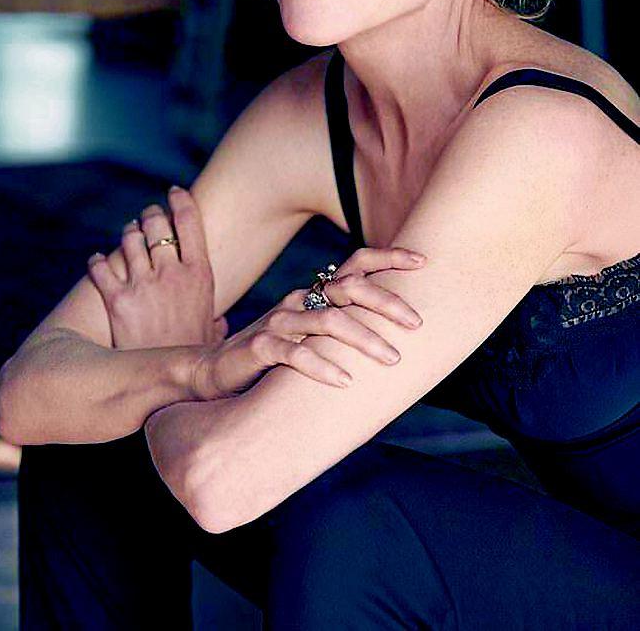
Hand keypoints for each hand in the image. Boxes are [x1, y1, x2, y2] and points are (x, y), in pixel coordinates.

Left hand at [87, 186, 226, 349]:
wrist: (168, 383)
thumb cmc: (195, 358)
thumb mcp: (214, 335)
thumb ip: (217, 323)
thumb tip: (220, 323)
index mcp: (199, 275)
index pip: (190, 222)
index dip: (181, 201)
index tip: (175, 192)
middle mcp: (171, 273)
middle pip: (156, 224)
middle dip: (151, 214)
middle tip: (148, 214)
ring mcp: (142, 284)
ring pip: (129, 239)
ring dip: (128, 232)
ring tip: (128, 232)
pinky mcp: (116, 300)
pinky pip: (101, 268)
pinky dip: (97, 261)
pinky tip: (97, 260)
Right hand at [191, 245, 425, 399]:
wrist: (215, 372)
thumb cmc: (274, 355)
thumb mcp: (312, 335)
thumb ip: (344, 326)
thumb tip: (399, 332)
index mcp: (316, 292)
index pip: (357, 264)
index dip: (390, 257)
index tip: (424, 260)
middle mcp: (300, 299)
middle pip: (349, 288)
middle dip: (387, 302)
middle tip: (417, 324)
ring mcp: (279, 322)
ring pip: (328, 321)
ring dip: (365, 339)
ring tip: (392, 359)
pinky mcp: (260, 348)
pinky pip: (295, 355)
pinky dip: (323, 367)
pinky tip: (345, 382)